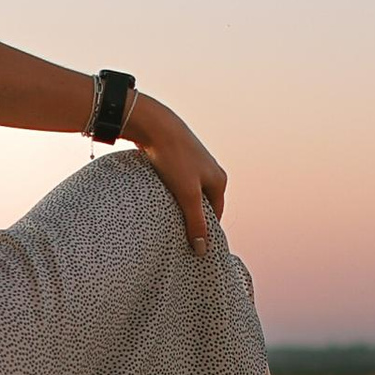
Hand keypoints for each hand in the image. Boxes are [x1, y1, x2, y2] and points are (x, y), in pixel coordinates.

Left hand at [123, 95, 227, 251]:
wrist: (155, 125)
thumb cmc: (174, 158)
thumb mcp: (187, 194)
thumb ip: (195, 222)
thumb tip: (203, 249)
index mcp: (219, 180)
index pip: (216, 215)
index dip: (205, 230)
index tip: (191, 245)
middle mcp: (210, 171)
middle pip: (203, 204)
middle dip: (191, 218)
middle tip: (175, 233)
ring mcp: (194, 164)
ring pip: (189, 193)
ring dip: (179, 205)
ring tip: (164, 216)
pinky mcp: (177, 159)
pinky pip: (177, 183)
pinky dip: (170, 193)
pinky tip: (157, 197)